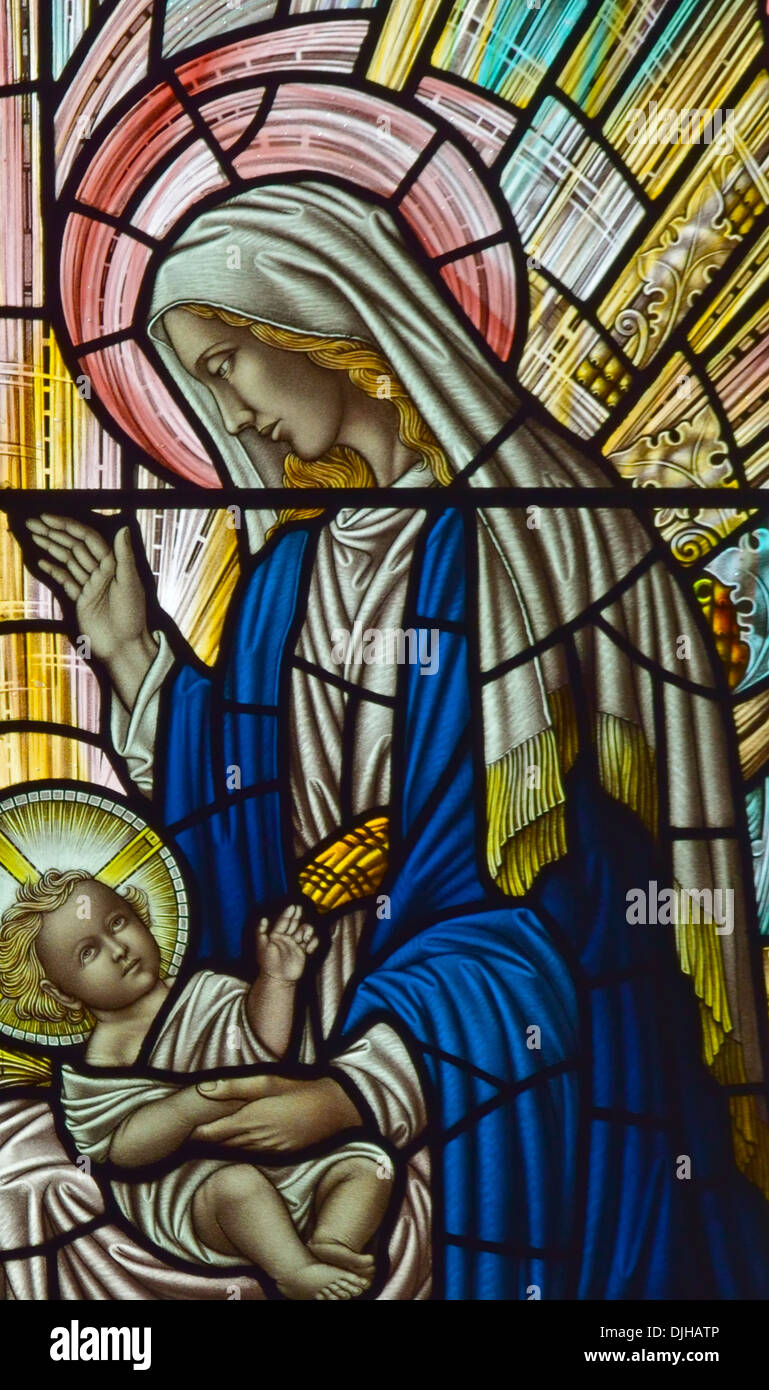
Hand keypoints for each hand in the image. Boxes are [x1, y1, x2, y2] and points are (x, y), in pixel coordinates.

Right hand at [26, 515, 157, 705]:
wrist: (123, 647)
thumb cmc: (132, 617)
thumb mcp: (130, 584)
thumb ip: (124, 556)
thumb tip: (123, 528)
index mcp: (113, 564)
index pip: (87, 539)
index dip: (68, 526)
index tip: (48, 518)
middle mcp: (101, 572)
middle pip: (75, 546)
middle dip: (54, 532)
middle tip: (32, 523)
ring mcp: (90, 585)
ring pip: (69, 560)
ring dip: (52, 546)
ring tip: (34, 535)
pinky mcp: (82, 599)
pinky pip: (66, 580)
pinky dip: (54, 570)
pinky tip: (41, 561)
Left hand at [191, 1075, 361, 1149]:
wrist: (337, 1110)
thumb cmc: (303, 1089)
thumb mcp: (269, 1081)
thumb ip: (234, 1085)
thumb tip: (203, 1087)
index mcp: (249, 1121)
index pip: (209, 1132)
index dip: (191, 1130)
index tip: (177, 1124)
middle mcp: (254, 1141)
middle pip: (217, 1143)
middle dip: (199, 1137)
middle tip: (180, 1130)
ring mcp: (265, 1150)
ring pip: (230, 1150)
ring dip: (214, 1143)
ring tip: (196, 1134)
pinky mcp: (276, 1154)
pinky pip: (246, 1153)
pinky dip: (233, 1146)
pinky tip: (229, 1138)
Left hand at [257, 903, 317, 983]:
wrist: (278, 979)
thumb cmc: (268, 963)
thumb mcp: (262, 946)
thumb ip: (261, 931)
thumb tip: (263, 918)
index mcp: (277, 936)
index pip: (283, 921)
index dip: (288, 913)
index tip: (293, 906)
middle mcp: (287, 938)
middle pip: (294, 923)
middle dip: (297, 916)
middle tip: (299, 909)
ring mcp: (295, 945)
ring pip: (304, 931)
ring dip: (306, 931)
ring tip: (303, 939)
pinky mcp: (303, 952)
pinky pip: (311, 942)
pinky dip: (313, 943)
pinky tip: (309, 949)